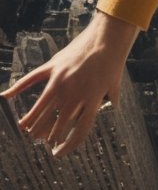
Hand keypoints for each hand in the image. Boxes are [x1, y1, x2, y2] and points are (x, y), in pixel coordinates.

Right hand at [0, 11, 137, 158]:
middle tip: (41, 140)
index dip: (67, 146)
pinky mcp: (53, 66)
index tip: (58, 153)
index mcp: (91, 101)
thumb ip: (112, 99)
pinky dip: (18, 87)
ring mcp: (61, 79)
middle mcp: (74, 94)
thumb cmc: (113, 60)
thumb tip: (113, 108)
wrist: (108, 36)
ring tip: (25, 129)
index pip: (77, 132)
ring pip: (42, 105)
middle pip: (57, 122)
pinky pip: (32, 79)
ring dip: (32, 119)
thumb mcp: (115, 84)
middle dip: (48, 135)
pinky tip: (6, 95)